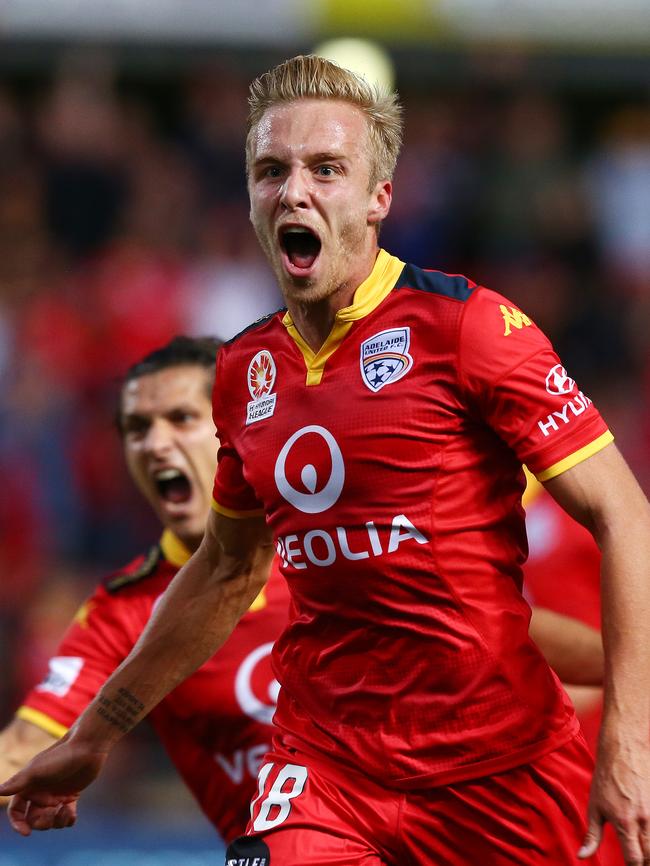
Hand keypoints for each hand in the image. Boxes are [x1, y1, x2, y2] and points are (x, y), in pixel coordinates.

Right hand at [0, 732, 106, 835]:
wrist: (87, 747)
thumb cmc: (60, 757)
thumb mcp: (37, 770)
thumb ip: (17, 782)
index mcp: (29, 787)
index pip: (16, 811)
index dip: (18, 823)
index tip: (26, 833)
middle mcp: (40, 793)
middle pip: (34, 819)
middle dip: (42, 822)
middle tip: (53, 814)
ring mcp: (55, 795)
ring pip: (51, 820)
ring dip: (57, 821)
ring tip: (66, 811)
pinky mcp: (70, 796)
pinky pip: (66, 816)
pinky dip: (68, 819)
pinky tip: (73, 814)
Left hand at [579, 736, 649, 864]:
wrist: (624, 749)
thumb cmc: (606, 777)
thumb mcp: (595, 806)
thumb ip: (592, 835)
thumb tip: (582, 856)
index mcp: (625, 823)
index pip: (635, 859)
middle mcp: (644, 820)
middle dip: (646, 863)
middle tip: (639, 862)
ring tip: (644, 852)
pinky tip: (648, 836)